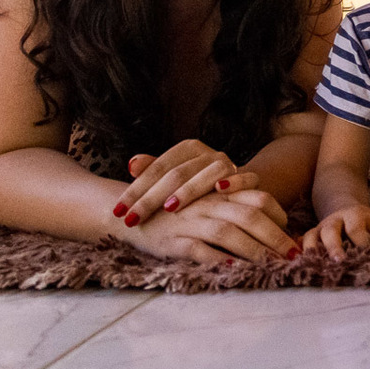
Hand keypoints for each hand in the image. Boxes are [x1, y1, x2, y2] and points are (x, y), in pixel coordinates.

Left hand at [114, 140, 253, 226]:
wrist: (241, 185)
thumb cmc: (199, 184)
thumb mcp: (176, 176)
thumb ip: (154, 170)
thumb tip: (131, 164)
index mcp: (188, 149)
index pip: (157, 167)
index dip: (136, 189)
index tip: (117, 211)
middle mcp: (209, 153)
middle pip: (177, 173)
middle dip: (152, 198)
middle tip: (132, 219)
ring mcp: (230, 165)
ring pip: (207, 175)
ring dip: (189, 191)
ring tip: (169, 208)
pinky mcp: (251, 179)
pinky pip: (245, 179)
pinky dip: (234, 182)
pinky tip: (220, 190)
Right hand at [121, 189, 297, 264]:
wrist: (131, 210)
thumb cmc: (177, 208)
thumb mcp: (207, 199)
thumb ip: (236, 204)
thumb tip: (276, 216)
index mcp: (219, 193)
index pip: (257, 197)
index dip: (278, 214)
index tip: (292, 232)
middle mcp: (208, 204)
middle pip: (249, 216)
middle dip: (275, 237)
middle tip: (294, 254)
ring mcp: (190, 222)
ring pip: (227, 233)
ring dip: (253, 250)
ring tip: (272, 265)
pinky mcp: (172, 241)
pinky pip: (197, 250)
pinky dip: (215, 259)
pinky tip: (233, 269)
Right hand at [302, 204, 369, 260]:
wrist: (345, 209)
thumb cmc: (366, 222)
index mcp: (354, 216)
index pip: (356, 229)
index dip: (361, 243)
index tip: (367, 258)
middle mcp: (334, 221)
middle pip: (330, 231)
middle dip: (334, 246)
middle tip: (339, 261)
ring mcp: (320, 228)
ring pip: (311, 236)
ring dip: (312, 250)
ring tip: (315, 265)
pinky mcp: (309, 236)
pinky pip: (300, 243)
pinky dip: (298, 252)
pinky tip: (299, 265)